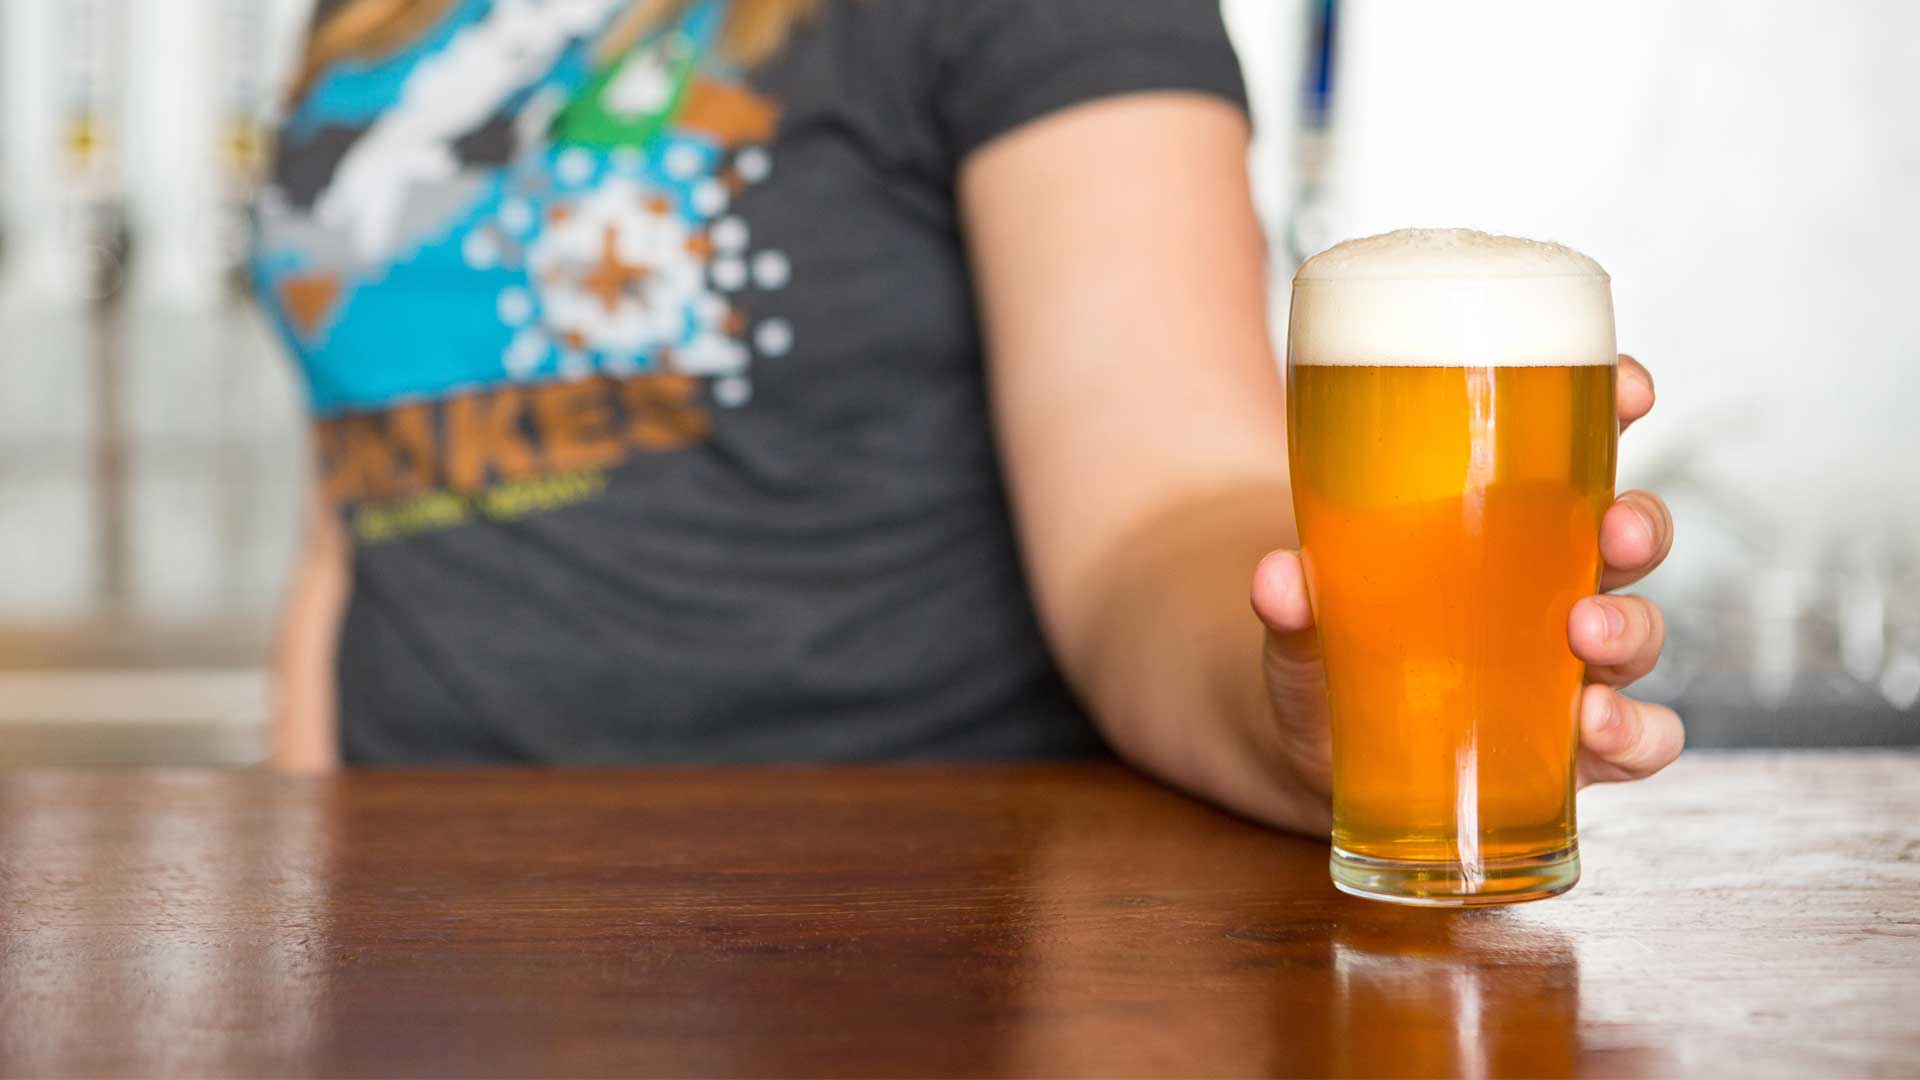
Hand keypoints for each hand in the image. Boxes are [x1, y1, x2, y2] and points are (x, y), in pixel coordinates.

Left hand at [1250, 355, 1680, 819]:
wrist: (1320, 747)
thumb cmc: (1336, 648)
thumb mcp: (1305, 616)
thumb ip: (1293, 599)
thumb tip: (1278, 576)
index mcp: (1506, 526)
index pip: (1579, 452)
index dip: (1618, 409)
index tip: (1630, 390)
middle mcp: (1553, 587)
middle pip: (1629, 539)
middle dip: (1638, 526)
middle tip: (1614, 531)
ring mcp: (1568, 667)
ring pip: (1641, 634)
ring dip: (1631, 628)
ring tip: (1587, 634)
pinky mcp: (1572, 745)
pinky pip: (1641, 739)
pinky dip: (1636, 733)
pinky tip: (1597, 729)